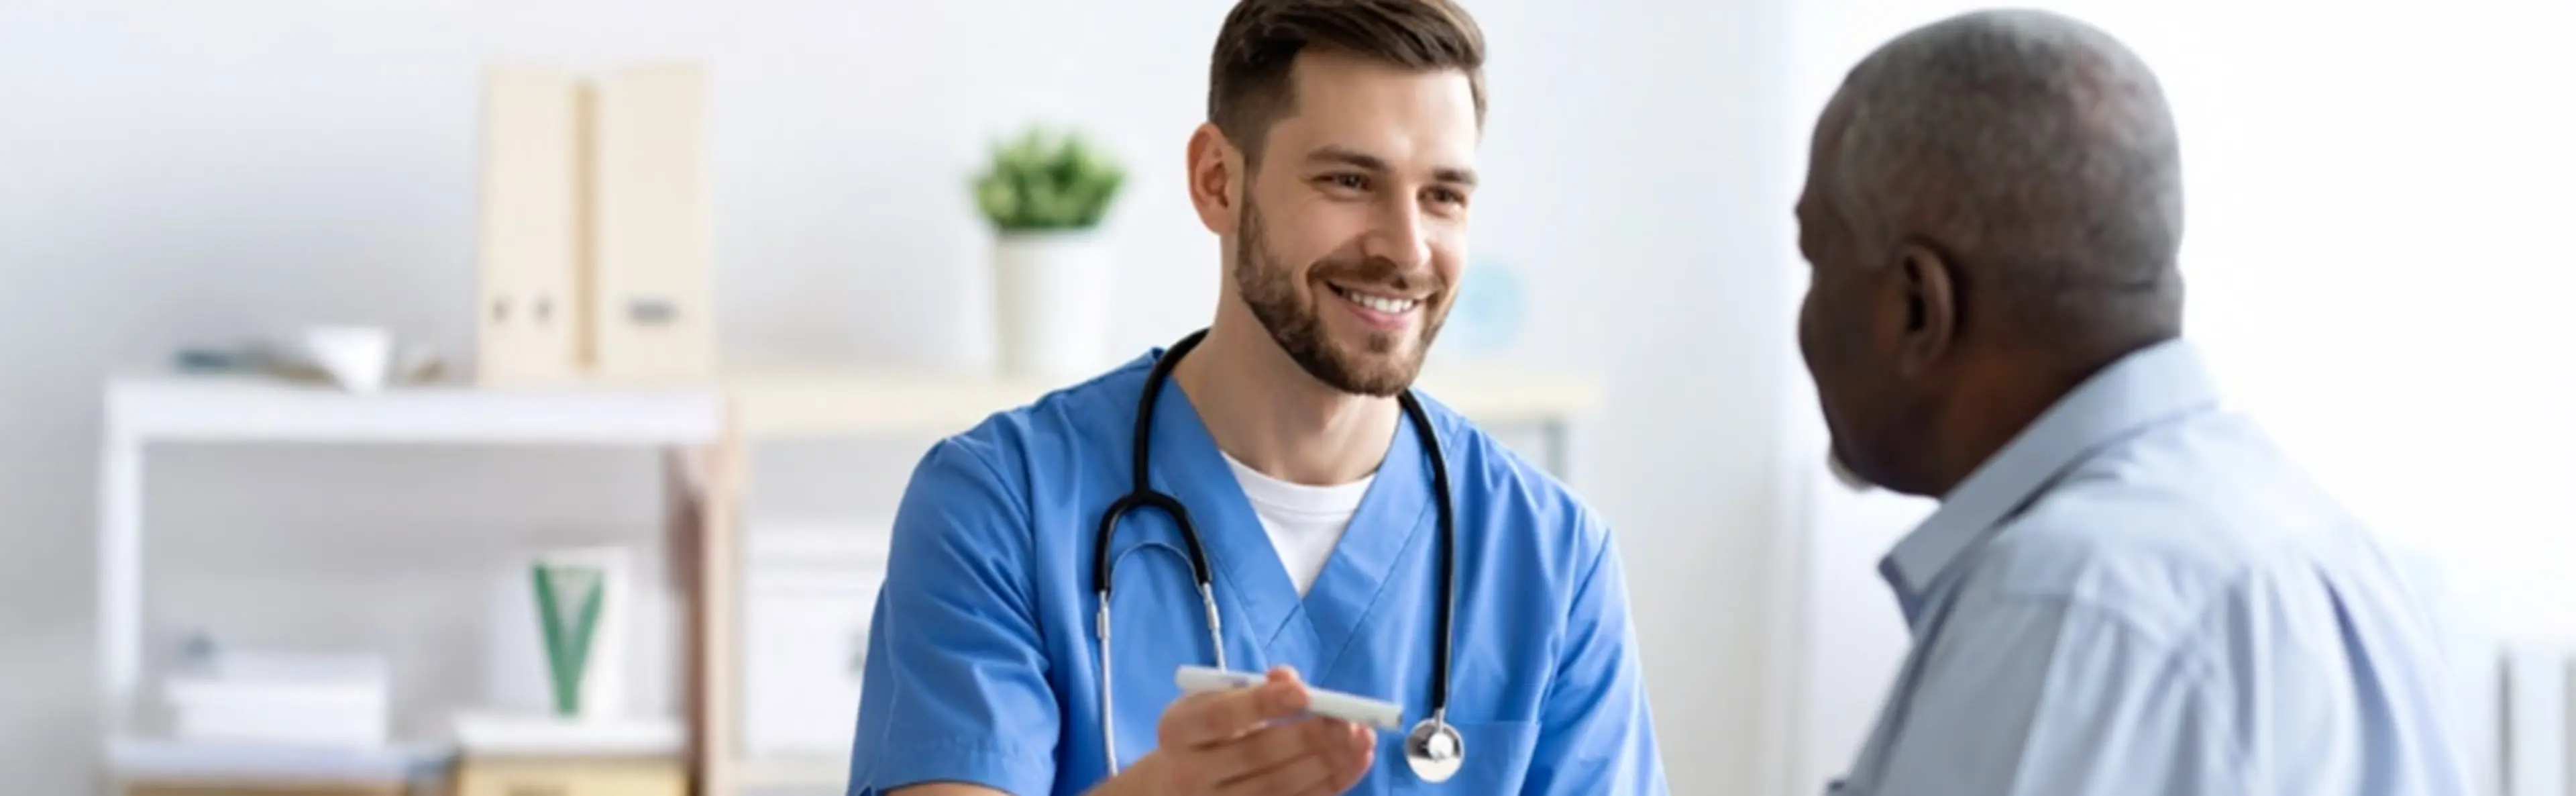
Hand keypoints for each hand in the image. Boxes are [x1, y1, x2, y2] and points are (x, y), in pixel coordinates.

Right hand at [1097, 666, 1376, 795]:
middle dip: (1308, 738)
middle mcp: (1188, 772)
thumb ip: (1250, 689)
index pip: (1219, 717)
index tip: (1305, 691)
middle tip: (1349, 721)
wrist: (1170, 790)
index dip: (1262, 704)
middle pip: (1254, 756)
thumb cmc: (1203, 736)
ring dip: (1327, 764)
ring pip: (1277, 788)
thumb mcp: (1211, 703)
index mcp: (1178, 730)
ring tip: (1362, 739)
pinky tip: (1355, 762)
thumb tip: (1290, 679)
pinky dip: (1329, 785)